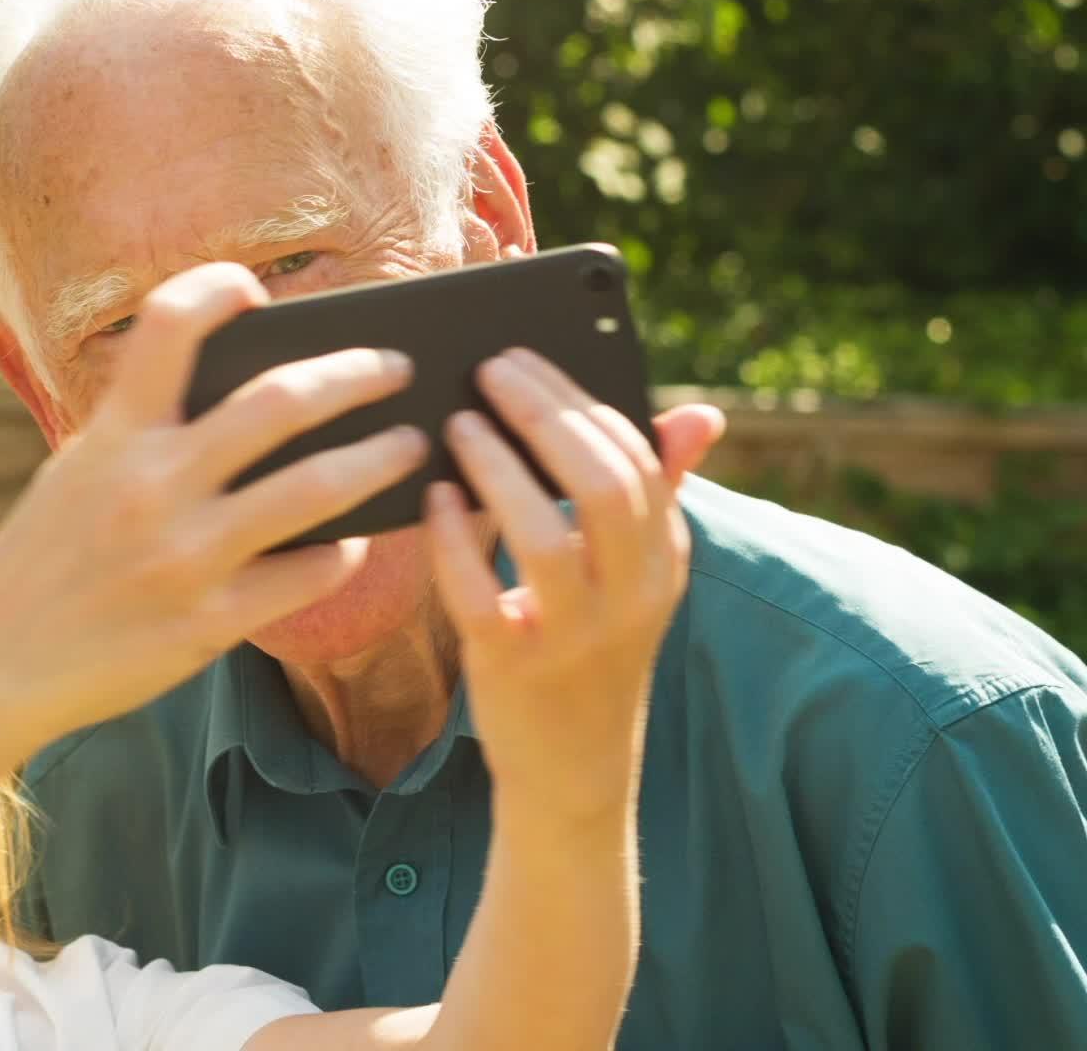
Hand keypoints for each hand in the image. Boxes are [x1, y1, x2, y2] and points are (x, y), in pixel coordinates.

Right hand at [0, 263, 428, 754]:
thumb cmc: (43, 563)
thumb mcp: (76, 475)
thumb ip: (147, 436)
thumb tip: (255, 404)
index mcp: (112, 436)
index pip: (169, 324)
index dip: (219, 289)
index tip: (256, 289)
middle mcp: (151, 485)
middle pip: (279, 401)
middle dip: (355, 374)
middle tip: (398, 367)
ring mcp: (184, 556)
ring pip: (315, 489)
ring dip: (378, 458)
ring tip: (413, 444)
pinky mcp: (208, 623)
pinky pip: (306, 573)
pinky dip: (343, 550)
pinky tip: (357, 539)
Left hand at [426, 348, 722, 829]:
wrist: (572, 773)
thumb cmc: (591, 652)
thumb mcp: (637, 579)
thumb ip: (657, 494)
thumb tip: (699, 414)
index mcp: (663, 560)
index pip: (636, 458)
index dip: (579, 399)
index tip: (524, 358)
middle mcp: (631, 596)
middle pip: (602, 484)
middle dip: (543, 416)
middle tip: (488, 371)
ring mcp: (576, 637)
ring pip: (546, 536)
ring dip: (498, 469)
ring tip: (457, 425)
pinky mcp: (516, 669)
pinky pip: (480, 594)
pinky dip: (454, 539)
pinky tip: (434, 498)